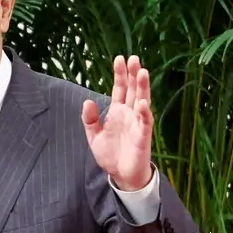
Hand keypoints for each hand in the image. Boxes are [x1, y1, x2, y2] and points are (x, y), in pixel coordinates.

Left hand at [81, 55, 153, 190]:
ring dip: (142, 87)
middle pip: (132, 90)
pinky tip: (143, 102)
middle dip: (132, 74)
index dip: (120, 74)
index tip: (119, 58)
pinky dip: (145, 112)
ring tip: (141, 71)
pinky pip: (145, 122)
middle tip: (133, 58)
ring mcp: (137, 123)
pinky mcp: (143, 136)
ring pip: (142, 100)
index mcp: (117, 111)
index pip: (119, 88)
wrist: (121, 175)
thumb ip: (90, 119)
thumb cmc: (110, 154)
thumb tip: (87, 101)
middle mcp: (129, 114)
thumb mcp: (94, 136)